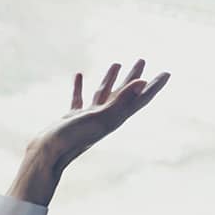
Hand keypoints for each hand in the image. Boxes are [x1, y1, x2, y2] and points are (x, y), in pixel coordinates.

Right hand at [10, 59, 168, 205]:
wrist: (47, 154)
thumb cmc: (73, 137)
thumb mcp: (100, 116)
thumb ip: (122, 99)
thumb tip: (144, 82)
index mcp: (115, 118)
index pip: (139, 98)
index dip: (154, 86)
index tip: (167, 72)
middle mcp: (105, 117)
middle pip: (124, 93)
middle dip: (134, 77)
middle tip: (142, 60)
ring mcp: (88, 117)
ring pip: (103, 94)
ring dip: (110, 79)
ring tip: (117, 63)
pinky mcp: (72, 118)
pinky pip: (79, 98)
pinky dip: (80, 86)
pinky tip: (79, 75)